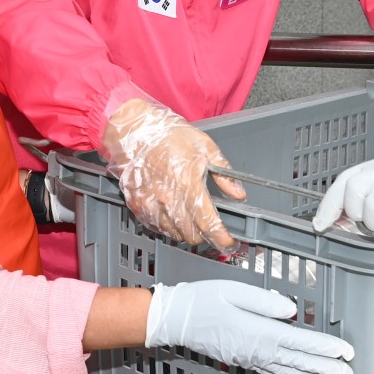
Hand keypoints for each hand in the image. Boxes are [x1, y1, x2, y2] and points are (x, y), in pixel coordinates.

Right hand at [101, 99, 245, 249]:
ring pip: (174, 234)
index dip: (222, 239)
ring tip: (192, 220)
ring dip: (187, 232)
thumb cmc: (169, 136)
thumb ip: (224, 174)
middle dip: (206, 236)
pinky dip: (168, 227)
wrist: (135, 131)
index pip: (209, 224)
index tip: (230, 243)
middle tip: (211, 227)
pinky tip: (174, 215)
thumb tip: (238, 194)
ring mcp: (150, 205)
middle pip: (192, 235)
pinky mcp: (137, 206)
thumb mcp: (206, 148)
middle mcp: (168, 199)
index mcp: (188, 185)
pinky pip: (156, 228)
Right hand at [144, 280, 355, 373]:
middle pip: (299, 362)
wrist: (174, 320)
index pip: (301, 342)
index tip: (345, 353)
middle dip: (326, 369)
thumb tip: (292, 311)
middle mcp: (258, 351)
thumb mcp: (233, 291)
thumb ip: (265, 302)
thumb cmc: (202, 300)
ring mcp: (250, 359)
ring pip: (288, 372)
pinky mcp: (243, 360)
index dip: (325, 349)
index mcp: (260, 332)